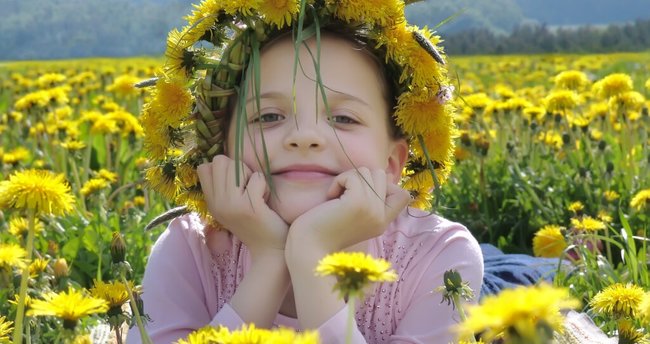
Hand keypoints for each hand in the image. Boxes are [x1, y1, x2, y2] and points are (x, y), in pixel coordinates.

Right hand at [197, 155, 288, 255]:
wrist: (270, 250)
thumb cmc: (256, 222)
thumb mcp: (232, 205)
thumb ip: (224, 186)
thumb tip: (223, 159)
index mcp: (211, 202)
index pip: (204, 167)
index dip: (223, 169)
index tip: (236, 184)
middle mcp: (217, 203)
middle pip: (220, 161)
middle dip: (238, 168)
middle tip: (248, 188)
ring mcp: (232, 206)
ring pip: (236, 166)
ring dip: (251, 175)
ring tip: (257, 194)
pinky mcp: (249, 208)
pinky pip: (257, 178)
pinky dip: (264, 185)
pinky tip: (265, 200)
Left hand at [287, 167, 409, 255]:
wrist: (308, 248)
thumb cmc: (325, 230)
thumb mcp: (356, 217)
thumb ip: (370, 201)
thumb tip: (378, 175)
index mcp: (382, 222)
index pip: (403, 195)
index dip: (384, 186)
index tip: (362, 194)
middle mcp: (381, 216)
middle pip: (381, 175)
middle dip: (359, 178)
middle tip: (344, 195)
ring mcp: (372, 209)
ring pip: (367, 171)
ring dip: (348, 178)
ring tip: (336, 197)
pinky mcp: (358, 202)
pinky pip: (352, 176)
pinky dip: (338, 181)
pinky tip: (330, 197)